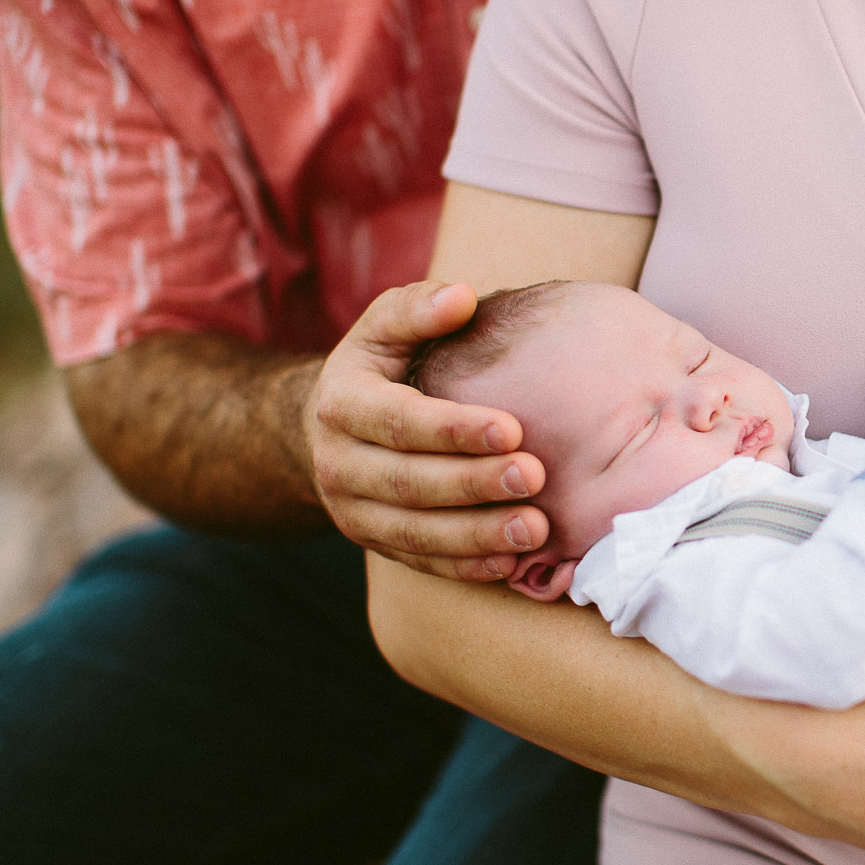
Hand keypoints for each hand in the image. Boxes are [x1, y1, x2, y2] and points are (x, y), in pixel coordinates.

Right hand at [305, 281, 550, 579]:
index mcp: (342, 405)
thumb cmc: (378, 368)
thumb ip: (417, 309)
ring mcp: (356, 512)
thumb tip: (460, 296)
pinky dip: (466, 567)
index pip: (399, 421)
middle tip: (534, 476)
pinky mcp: (379, 544)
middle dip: (474, 483)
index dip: (454, 428)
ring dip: (477, 535)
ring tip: (535, 530)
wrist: (330, 429)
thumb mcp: (383, 328)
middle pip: (410, 482)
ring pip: (417, 532)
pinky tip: (511, 564)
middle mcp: (340, 465)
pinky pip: (422, 562)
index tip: (513, 429)